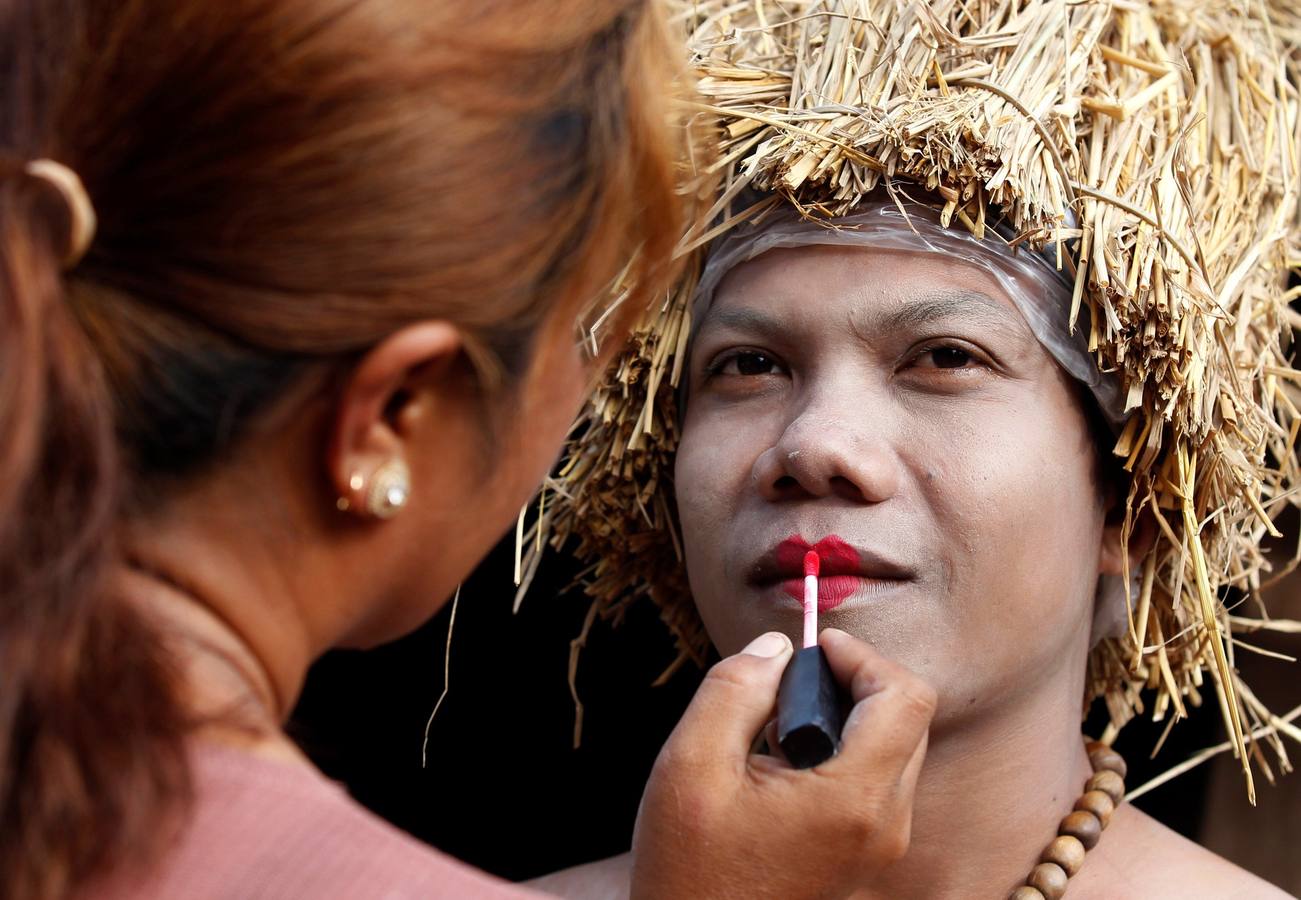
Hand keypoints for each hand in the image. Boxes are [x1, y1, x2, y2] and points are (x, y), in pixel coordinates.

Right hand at [629, 628, 934, 899]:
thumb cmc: (689, 869)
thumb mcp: (690, 764)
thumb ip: (735, 690)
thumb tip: (776, 647)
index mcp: (853, 800)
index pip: (905, 696)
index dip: (861, 655)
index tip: (812, 649)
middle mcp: (884, 826)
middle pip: (907, 718)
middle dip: (854, 682)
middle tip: (789, 685)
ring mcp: (879, 847)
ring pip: (893, 748)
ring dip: (845, 717)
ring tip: (776, 729)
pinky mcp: (864, 856)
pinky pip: (876, 781)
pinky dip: (841, 752)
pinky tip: (782, 764)